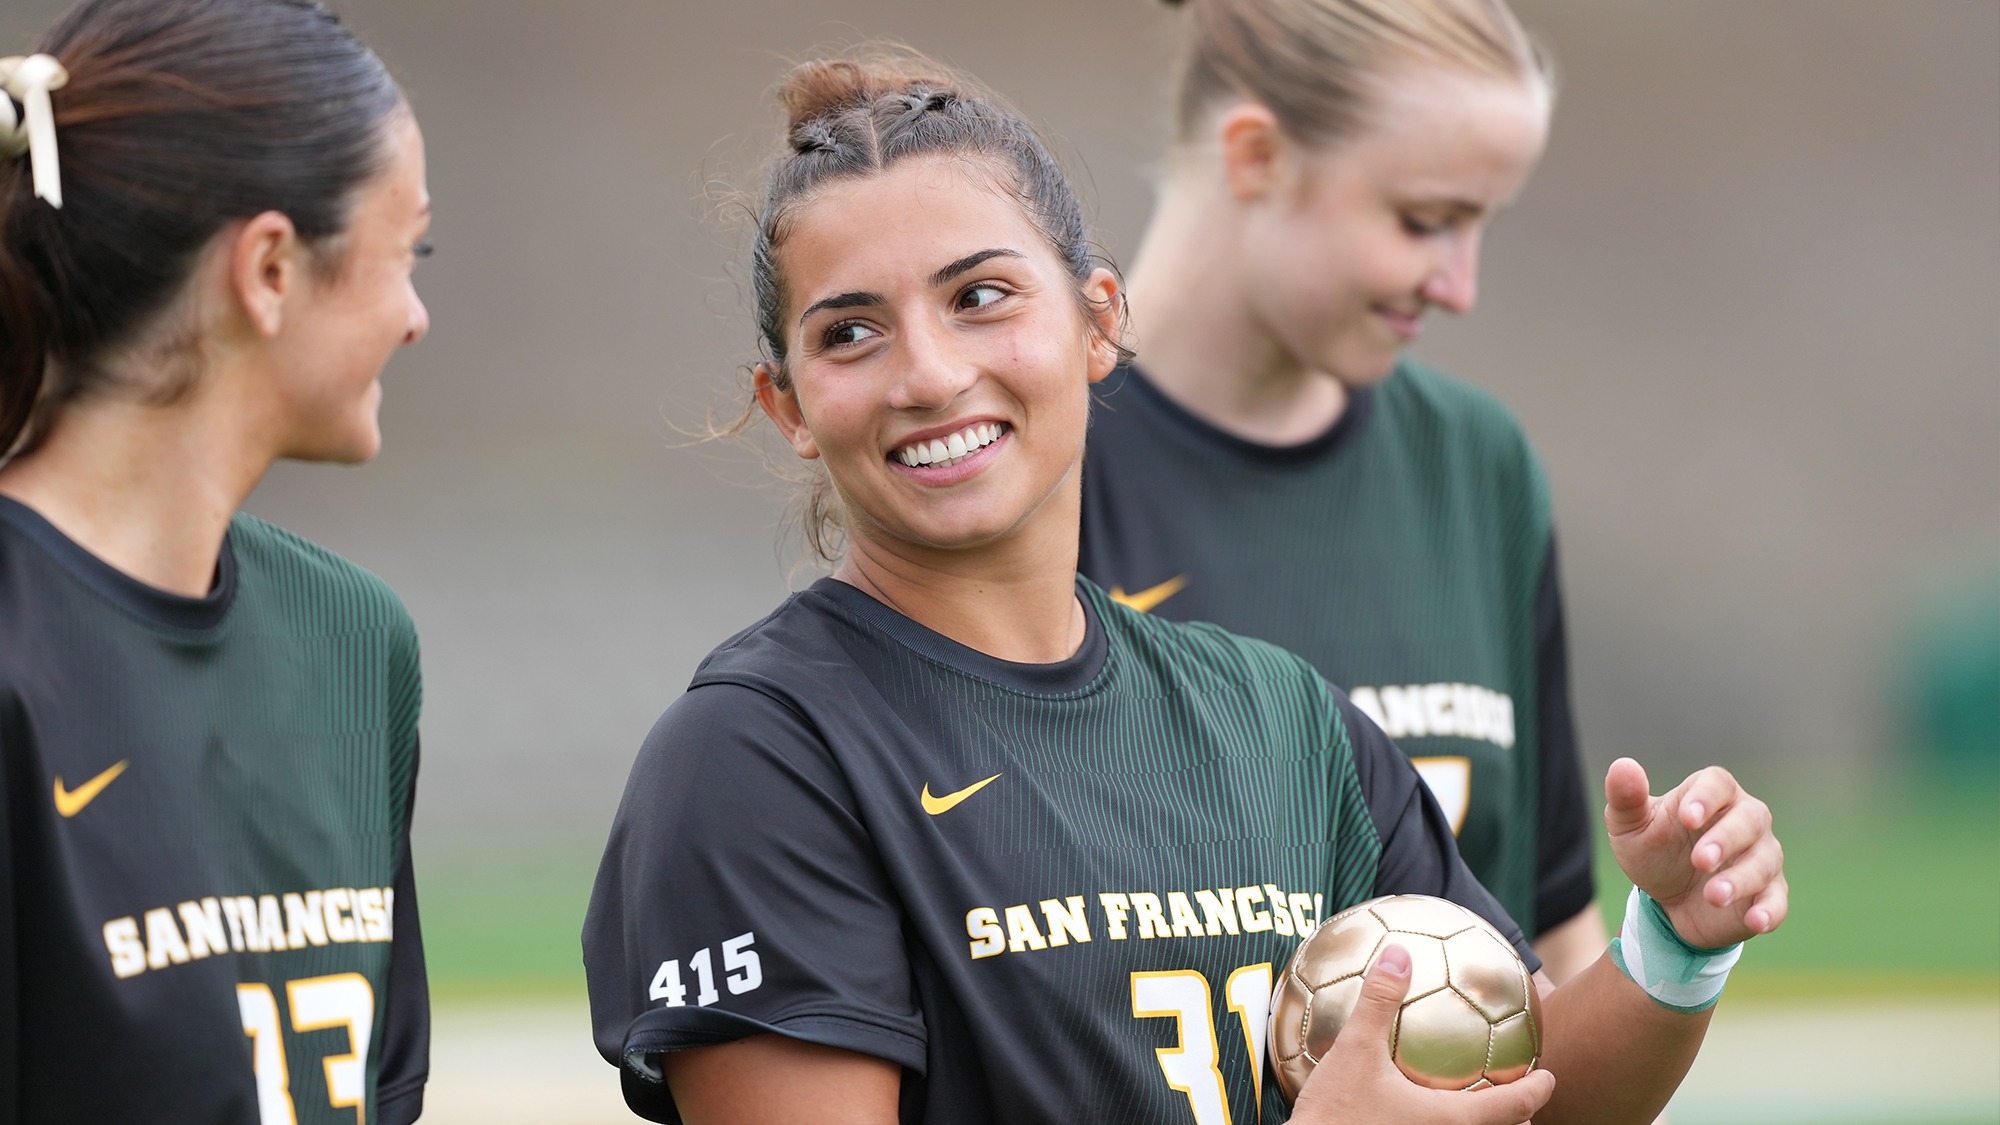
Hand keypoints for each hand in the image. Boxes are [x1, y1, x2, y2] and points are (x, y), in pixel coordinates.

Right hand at [1288, 945, 1554, 1124]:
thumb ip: (1379, 1002)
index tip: (1551, 1076)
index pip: (1513, 1106)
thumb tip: (1399, 954)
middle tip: (1521, 1089)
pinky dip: (1444, 1123)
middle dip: (1515, 1112)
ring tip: (1476, 1101)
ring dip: (1481, 1120)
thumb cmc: (1336, 1113)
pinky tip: (1416, 1109)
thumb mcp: (1355, 1051)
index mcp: (1451, 1119)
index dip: (1537, 1091)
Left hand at [1603, 758, 1788, 948]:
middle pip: (1750, 819)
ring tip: (1713, 896)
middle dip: (1726, 839)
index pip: (1718, 784)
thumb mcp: (1630, 827)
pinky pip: (1777, 901)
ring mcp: (1761, 857)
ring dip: (1741, 879)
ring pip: (1764, 861)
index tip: (1687, 818)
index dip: (1705, 798)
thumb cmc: (1653, 850)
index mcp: (1711, 795)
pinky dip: (1770, 911)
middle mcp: (1745, 820)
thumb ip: (1625, 798)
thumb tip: (1623, 766)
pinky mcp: (1768, 893)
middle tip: (1700, 860)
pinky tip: (1756, 921)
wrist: (1667, 900)